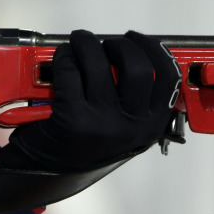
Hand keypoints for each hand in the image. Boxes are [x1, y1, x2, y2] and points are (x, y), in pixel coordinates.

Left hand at [0, 30, 180, 172]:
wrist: (45, 174)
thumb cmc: (84, 144)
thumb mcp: (122, 129)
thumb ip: (135, 99)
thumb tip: (132, 51)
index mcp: (150, 126)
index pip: (168, 77)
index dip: (153, 50)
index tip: (137, 39)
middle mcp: (131, 126)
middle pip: (136, 65)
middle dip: (118, 43)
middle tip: (101, 42)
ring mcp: (102, 123)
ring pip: (99, 62)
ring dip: (86, 43)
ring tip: (78, 42)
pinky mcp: (72, 118)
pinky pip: (69, 71)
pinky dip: (64, 58)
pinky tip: (61, 59)